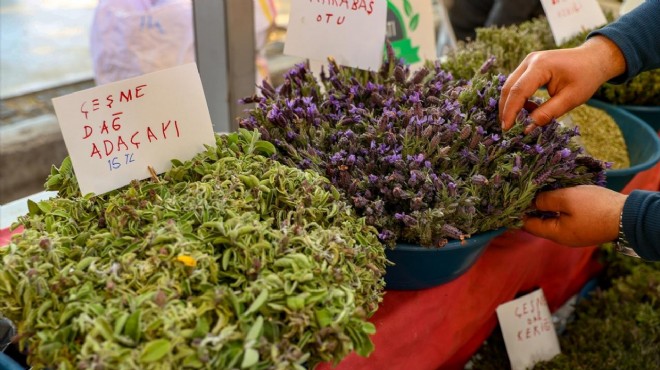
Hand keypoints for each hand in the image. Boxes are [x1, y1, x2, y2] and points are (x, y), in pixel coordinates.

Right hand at [500, 36, 625, 131]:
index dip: (510, 111)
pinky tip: (528, 109)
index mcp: (541, 65)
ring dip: (511, 104)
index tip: (507, 129)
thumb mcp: (570, 99)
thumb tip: (526, 128)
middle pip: (509, 87)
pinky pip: (516, 84)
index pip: (518, 91)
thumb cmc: (586, 78)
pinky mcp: (528, 66)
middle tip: (507, 129)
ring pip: (510, 86)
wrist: (594, 59)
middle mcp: (530, 60)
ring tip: (519, 121)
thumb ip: (547, 114)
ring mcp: (528, 61)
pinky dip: (518, 99)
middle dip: (506, 109)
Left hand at [523, 185, 626, 246]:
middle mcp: (563, 238)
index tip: (515, 198)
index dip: (519, 212)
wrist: (628, 216)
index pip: (528, 225)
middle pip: (540, 223)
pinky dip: (559, 208)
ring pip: (553, 220)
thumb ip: (546, 200)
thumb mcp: (566, 198)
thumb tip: (531, 202)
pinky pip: (565, 218)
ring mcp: (574, 234)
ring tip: (540, 190)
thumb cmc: (595, 207)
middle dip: (532, 208)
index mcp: (556, 234)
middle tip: (526, 191)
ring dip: (547, 207)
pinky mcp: (584, 227)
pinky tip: (558, 195)